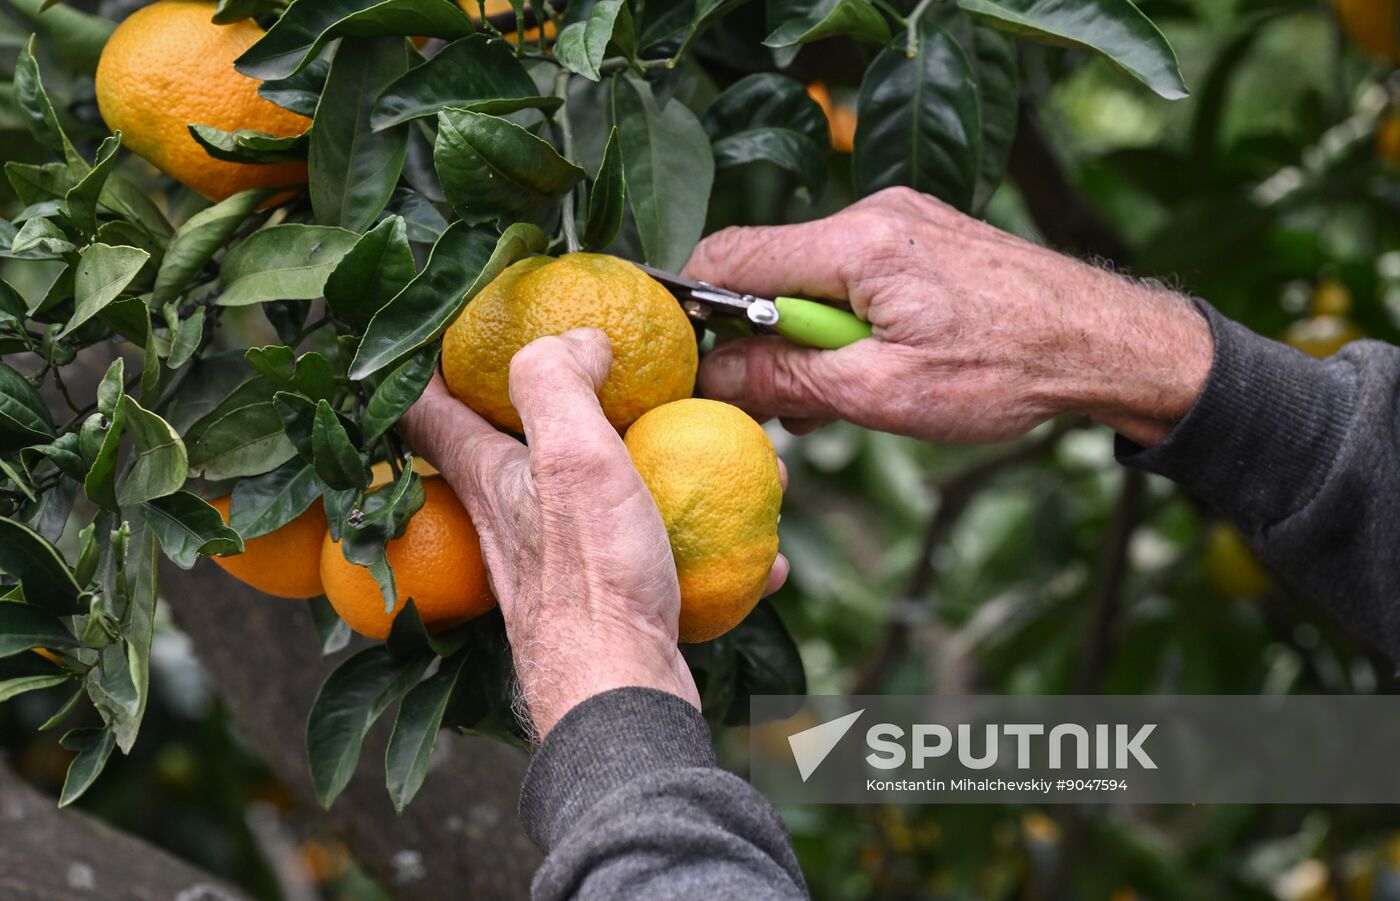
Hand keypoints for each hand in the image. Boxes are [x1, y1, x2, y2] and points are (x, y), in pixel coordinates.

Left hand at [397, 330, 784, 738]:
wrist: (623, 696)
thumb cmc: (591, 580)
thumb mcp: (571, 456)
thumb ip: (559, 381)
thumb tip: (578, 340)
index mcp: (489, 478)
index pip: (424, 409)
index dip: (424, 363)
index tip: (453, 329)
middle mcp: (513, 521)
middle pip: (516, 448)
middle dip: (564, 408)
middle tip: (617, 378)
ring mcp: (562, 566)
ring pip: (605, 501)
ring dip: (661, 474)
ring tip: (729, 461)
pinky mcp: (610, 604)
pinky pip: (660, 560)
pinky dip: (708, 551)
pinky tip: (759, 551)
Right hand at [684, 187, 1213, 446]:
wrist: (1107, 344)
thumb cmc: (1007, 371)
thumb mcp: (882, 393)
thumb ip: (788, 379)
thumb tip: (714, 378)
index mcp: (859, 243)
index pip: (733, 254)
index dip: (698, 310)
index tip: (695, 364)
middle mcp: (875, 213)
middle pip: (767, 264)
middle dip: (760, 336)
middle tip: (781, 402)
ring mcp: (902, 219)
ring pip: (809, 275)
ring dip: (805, 337)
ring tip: (839, 396)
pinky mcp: (922, 237)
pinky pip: (851, 275)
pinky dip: (843, 323)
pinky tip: (871, 369)